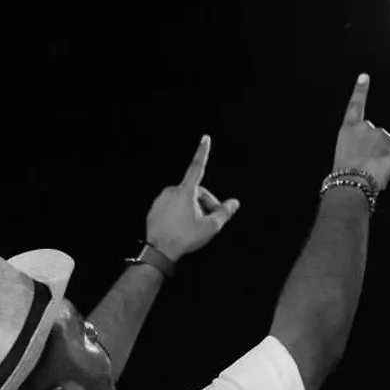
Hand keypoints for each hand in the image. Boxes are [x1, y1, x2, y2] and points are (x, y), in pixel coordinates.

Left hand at [145, 135, 239, 259]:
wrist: (159, 251)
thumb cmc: (185, 237)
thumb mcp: (211, 226)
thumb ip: (225, 212)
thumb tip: (234, 203)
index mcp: (185, 191)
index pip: (197, 166)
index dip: (203, 152)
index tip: (205, 138)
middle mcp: (171, 191)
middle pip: (195, 192)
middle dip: (205, 203)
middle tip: (211, 220)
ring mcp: (161, 200)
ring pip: (183, 200)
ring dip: (193, 209)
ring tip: (196, 227)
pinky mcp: (154, 209)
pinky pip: (172, 207)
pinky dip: (180, 214)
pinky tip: (182, 229)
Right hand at [334, 73, 389, 189]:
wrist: (352, 182)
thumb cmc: (345, 174)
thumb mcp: (344, 155)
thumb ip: (358, 147)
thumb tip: (372, 152)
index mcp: (348, 128)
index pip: (355, 105)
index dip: (361, 90)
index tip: (365, 76)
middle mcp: (365, 126)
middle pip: (373, 135)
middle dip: (370, 150)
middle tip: (361, 166)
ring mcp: (380, 134)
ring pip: (385, 144)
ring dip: (380, 156)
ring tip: (370, 169)